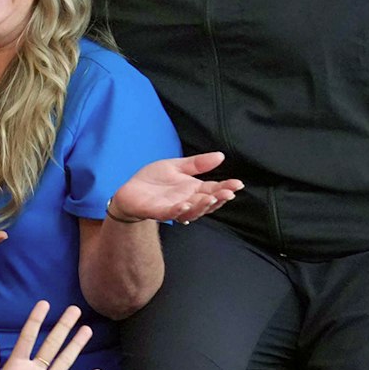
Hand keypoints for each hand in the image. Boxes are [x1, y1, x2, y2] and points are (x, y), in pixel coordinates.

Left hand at [107, 152, 242, 225]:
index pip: (214, 189)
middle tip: (228, 192)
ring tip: (211, 197)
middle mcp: (187, 201)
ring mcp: (173, 208)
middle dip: (219, 198)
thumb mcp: (177, 166)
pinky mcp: (158, 212)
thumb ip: (198, 164)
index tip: (238, 183)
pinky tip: (185, 204)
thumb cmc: (154, 180)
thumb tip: (220, 155)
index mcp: (194, 190)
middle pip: (207, 202)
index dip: (226, 187)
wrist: (130, 190)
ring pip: (192, 211)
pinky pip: (170, 213)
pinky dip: (178, 210)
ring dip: (202, 206)